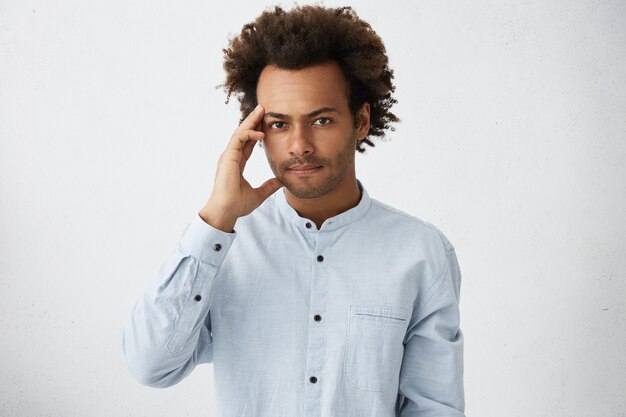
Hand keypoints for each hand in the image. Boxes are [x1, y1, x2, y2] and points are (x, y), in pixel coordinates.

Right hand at [199, 104, 281, 231]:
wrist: (226, 211)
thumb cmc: (237, 205)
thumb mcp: (259, 194)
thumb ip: (269, 186)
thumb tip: (281, 182)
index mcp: (236, 163)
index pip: (247, 143)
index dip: (256, 132)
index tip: (265, 123)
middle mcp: (231, 157)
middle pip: (242, 134)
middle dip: (252, 120)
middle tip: (263, 108)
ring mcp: (228, 156)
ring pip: (239, 132)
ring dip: (250, 121)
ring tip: (261, 110)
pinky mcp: (227, 157)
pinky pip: (238, 139)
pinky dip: (249, 133)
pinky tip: (261, 133)